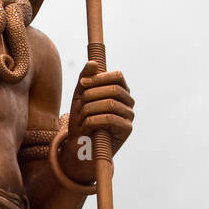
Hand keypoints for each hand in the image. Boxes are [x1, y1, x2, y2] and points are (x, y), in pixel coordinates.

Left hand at [61, 61, 133, 183]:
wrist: (80, 145)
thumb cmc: (82, 118)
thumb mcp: (80, 96)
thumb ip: (85, 79)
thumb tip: (93, 63)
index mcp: (120, 90)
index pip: (117, 76)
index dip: (100, 78)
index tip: (82, 84)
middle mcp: (128, 102)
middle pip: (114, 90)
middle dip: (92, 95)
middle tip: (80, 104)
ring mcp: (129, 115)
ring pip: (110, 104)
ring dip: (90, 109)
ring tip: (81, 117)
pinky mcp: (127, 129)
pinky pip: (111, 119)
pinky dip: (94, 120)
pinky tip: (86, 125)